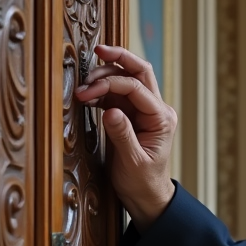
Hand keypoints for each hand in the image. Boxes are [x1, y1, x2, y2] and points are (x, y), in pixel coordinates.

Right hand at [75, 44, 176, 229]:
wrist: (146, 195)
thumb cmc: (142, 182)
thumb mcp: (132, 162)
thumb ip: (122, 135)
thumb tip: (110, 112)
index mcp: (162, 118)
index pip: (136, 88)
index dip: (110, 84)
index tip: (86, 92)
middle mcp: (157, 110)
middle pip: (140, 72)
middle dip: (119, 59)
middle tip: (97, 50)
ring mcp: (145, 111)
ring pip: (128, 80)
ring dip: (106, 77)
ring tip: (84, 87)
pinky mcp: (132, 115)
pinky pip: (118, 95)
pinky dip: (102, 91)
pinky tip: (88, 96)